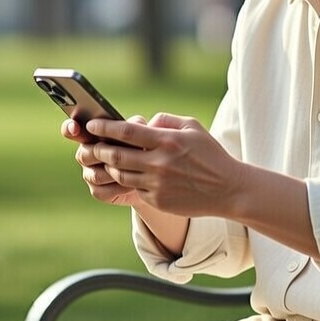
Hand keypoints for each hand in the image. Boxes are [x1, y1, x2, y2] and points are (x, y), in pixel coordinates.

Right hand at [61, 116, 147, 208]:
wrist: (149, 176)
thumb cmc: (142, 148)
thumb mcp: (142, 132)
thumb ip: (137, 125)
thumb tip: (140, 122)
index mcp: (91, 135)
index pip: (72, 129)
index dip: (69, 128)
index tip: (75, 127)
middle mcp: (87, 154)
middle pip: (84, 155)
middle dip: (103, 155)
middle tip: (122, 153)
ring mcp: (90, 173)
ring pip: (95, 175)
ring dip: (115, 173)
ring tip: (135, 170)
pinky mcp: (98, 191)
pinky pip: (102, 191)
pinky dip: (119, 188)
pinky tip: (133, 184)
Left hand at [84, 113, 243, 217]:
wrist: (228, 189)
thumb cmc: (210, 154)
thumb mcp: (192, 127)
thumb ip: (165, 120)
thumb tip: (143, 123)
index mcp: (167, 141)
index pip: (126, 132)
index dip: (104, 128)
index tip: (92, 126)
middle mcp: (159, 163)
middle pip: (116, 154)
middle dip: (98, 148)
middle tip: (91, 145)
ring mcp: (157, 184)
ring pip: (120, 174)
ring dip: (109, 166)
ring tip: (107, 159)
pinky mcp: (157, 200)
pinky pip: (134, 188)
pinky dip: (127, 180)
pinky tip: (127, 175)